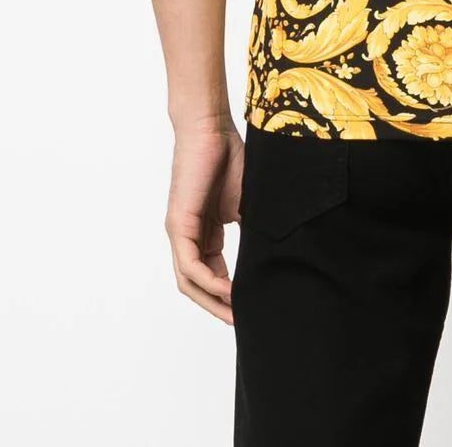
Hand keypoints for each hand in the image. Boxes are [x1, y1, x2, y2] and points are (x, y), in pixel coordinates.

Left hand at [165, 120, 243, 324]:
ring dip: (212, 301)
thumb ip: (252, 229)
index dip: (229, 295)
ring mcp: (180, 231)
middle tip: (243, 324)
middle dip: (219, 308)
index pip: (211, 275)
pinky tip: (229, 289)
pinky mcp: (178, 224)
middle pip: (197, 286)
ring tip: (237, 314)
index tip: (251, 307)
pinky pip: (190, 265)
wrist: (211, 127)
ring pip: (190, 281)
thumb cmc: (229, 157)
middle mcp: (187, 236)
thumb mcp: (247, 203)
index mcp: (204, 232)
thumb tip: (273, 252)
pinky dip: (208, 281)